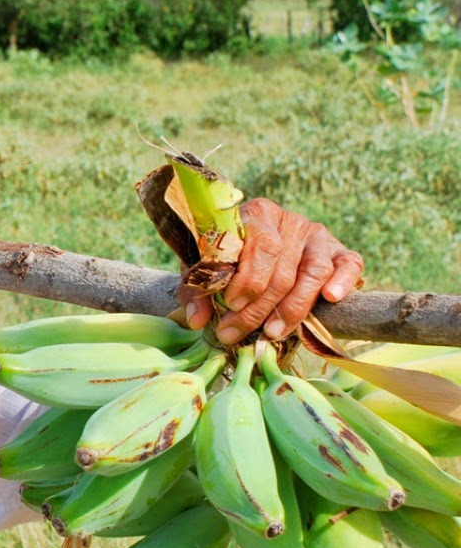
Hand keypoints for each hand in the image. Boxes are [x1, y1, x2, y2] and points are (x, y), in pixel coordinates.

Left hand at [182, 198, 363, 344]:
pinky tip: (330, 299)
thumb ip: (197, 289)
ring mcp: (316, 235)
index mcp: (256, 215)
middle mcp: (289, 221)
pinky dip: (343, 281)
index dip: (247, 280)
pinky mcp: (338, 250)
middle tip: (238, 331)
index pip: (260, 246)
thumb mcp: (205, 267)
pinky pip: (349, 263)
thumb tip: (197, 320)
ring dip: (294, 307)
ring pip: (313, 272)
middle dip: (259, 307)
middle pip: (282, 269)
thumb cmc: (226, 258)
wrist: (254, 248)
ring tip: (273, 332)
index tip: (229, 305)